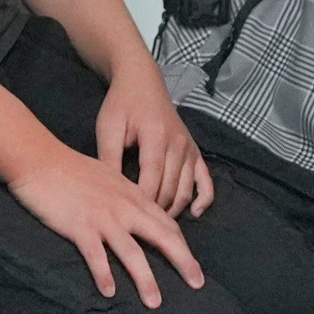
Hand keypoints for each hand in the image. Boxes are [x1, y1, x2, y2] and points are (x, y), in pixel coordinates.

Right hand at [8, 148, 204, 307]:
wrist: (41, 160)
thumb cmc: (72, 169)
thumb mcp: (110, 177)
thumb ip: (127, 196)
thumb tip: (140, 212)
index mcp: (133, 196)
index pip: (167, 223)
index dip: (183, 245)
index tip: (193, 265)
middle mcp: (124, 208)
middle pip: (161, 237)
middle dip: (182, 261)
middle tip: (197, 283)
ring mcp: (102, 218)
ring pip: (131, 252)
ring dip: (145, 279)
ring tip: (154, 302)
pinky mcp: (80, 226)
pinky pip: (95, 256)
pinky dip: (103, 274)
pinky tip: (109, 293)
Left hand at [93, 58, 216, 216]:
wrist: (141, 82)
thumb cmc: (121, 105)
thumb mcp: (108, 128)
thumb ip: (108, 158)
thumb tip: (108, 192)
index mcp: (155, 137)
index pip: (151, 180)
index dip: (140, 203)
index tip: (127, 222)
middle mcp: (178, 144)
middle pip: (169, 189)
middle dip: (155, 212)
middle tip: (138, 231)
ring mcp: (189, 148)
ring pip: (186, 189)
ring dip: (173, 210)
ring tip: (156, 227)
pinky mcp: (195, 151)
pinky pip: (206, 180)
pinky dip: (203, 199)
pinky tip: (194, 214)